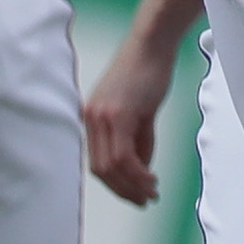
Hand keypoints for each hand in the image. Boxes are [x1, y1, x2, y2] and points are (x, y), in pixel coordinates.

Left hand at [84, 28, 176, 206]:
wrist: (152, 43)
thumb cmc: (148, 70)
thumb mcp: (140, 111)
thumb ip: (138, 140)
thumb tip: (140, 168)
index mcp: (92, 118)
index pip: (97, 162)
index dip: (115, 184)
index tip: (135, 194)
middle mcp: (91, 119)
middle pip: (100, 169)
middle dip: (123, 190)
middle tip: (144, 200)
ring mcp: (102, 116)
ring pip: (111, 166)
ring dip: (132, 185)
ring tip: (151, 192)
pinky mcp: (118, 114)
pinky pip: (123, 155)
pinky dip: (137, 172)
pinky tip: (151, 178)